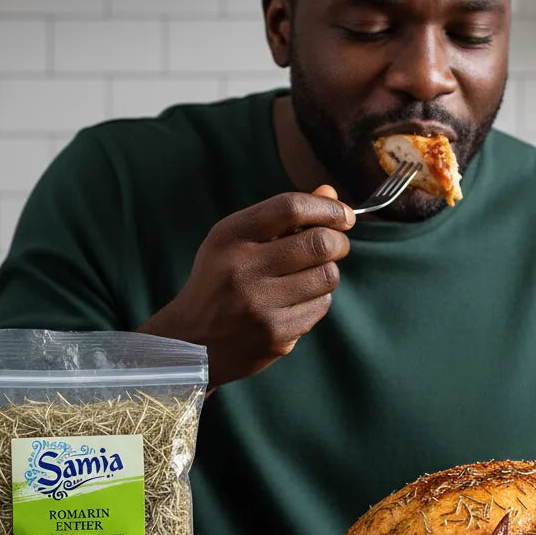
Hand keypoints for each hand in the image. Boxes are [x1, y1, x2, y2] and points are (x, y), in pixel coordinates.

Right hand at [139, 185, 353, 387]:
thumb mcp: (238, 240)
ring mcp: (260, 305)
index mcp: (231, 236)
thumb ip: (283, 216)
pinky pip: (320, 307)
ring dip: (327, 272)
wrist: (191, 342)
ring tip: (310, 275)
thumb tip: (330, 192)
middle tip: (336, 245)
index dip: (328, 208)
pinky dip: (316, 300)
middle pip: (319, 243)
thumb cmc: (220, 280)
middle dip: (339, 241)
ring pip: (327, 277)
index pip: (291, 208)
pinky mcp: (275, 334)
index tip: (344, 215)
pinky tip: (295, 302)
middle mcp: (243, 269)